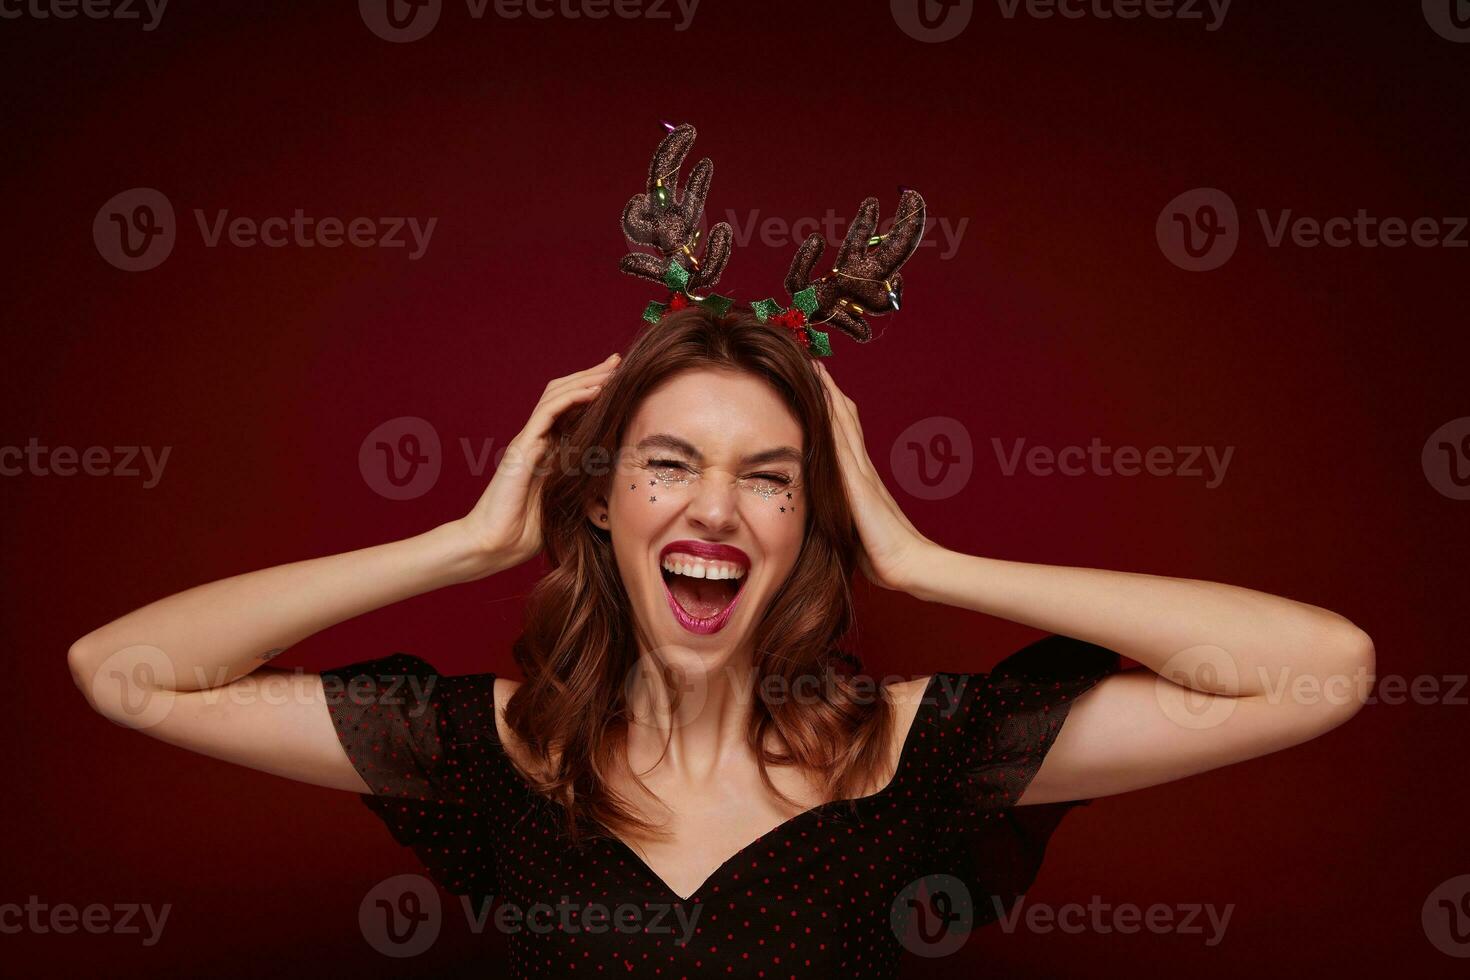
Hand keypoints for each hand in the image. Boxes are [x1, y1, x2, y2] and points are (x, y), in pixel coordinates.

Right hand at [456, 353, 620, 576]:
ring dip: (585, 379)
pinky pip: (548, 413)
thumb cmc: (526, 532)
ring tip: (610, 369)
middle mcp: (536, 440)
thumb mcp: (567, 503)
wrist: (494, 545)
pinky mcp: (522, 447)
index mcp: (547, 450)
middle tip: (617, 361)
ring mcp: (527, 441)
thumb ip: (584, 485)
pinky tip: (594, 391)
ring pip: (556, 396)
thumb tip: (615, 480)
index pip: (570, 410)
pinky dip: (572, 398)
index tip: (619, 380)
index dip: (593, 392)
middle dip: (591, 375)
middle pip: (563, 394)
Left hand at [814, 361, 935, 592]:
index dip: (833, 411)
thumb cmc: (881, 555)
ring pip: (843, 425)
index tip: (820, 388)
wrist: (907, 564)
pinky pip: (842, 443)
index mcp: (861, 480)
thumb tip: (824, 514)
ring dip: (831, 397)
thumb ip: (841, 515)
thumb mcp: (853, 528)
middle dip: (831, 394)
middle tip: (818, 365)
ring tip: (819, 371)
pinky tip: (823, 401)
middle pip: (845, 421)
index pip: (844, 437)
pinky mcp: (859, 482)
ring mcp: (862, 473)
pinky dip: (833, 419)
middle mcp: (862, 470)